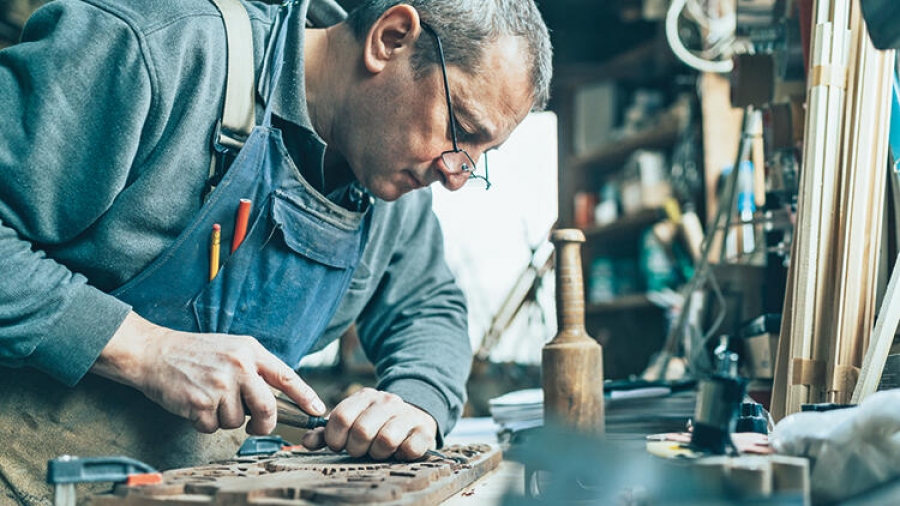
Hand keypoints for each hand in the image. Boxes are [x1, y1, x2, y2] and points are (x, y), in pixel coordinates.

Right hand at [90, 311, 324, 434]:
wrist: (155, 352)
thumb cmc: (196, 353)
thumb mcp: (232, 348)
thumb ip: (255, 367)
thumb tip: (279, 395)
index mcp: (250, 351)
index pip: (286, 376)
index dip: (306, 396)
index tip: (317, 410)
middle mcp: (238, 367)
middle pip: (268, 408)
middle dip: (264, 423)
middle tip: (255, 424)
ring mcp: (219, 386)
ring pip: (237, 421)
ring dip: (225, 419)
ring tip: (211, 399)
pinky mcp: (200, 403)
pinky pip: (213, 427)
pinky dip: (205, 423)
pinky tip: (196, 405)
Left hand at [301, 387, 437, 460]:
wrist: (416, 415)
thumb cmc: (378, 422)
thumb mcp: (353, 420)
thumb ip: (328, 432)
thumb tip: (306, 442)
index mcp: (365, 397)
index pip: (341, 417)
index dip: (335, 438)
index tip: (339, 445)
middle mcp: (386, 401)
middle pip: (362, 431)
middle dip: (356, 448)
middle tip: (360, 450)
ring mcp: (407, 415)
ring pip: (385, 440)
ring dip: (378, 453)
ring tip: (379, 451)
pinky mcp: (424, 431)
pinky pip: (410, 448)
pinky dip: (401, 455)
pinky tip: (398, 451)